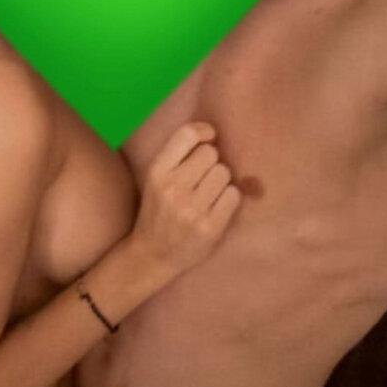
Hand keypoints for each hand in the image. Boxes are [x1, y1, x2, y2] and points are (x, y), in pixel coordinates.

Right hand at [129, 122, 240, 281]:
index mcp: (157, 172)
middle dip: (211, 163)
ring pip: (224, 173)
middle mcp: (173, 188)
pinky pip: (234, 195)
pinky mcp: (210, 228)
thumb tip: (212, 133)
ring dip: (221, 181)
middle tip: (203, 178)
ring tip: (209, 194)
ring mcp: (192, 209)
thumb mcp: (156, 179)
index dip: (204, 131)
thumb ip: (177, 156)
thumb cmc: (158, 211)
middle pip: (211, 153)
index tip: (209, 138)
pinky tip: (218, 207)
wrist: (152, 255)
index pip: (187, 135)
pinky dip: (230, 199)